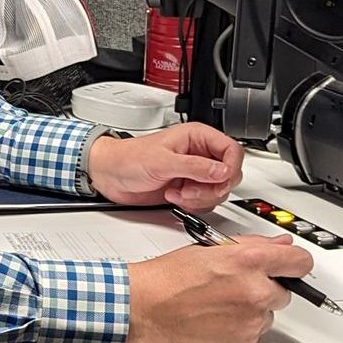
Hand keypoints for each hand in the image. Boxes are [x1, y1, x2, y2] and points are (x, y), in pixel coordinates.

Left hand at [86, 122, 244, 208]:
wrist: (109, 175)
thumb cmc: (128, 158)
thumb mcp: (162, 162)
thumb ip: (195, 167)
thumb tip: (222, 171)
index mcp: (197, 137)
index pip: (232, 150)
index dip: (230, 168)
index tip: (219, 180)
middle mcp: (199, 154)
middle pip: (229, 174)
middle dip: (212, 188)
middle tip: (190, 189)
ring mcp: (194, 173)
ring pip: (218, 191)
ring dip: (199, 198)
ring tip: (177, 192)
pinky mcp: (187, 189)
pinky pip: (205, 201)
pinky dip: (191, 205)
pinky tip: (173, 197)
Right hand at [123, 236, 313, 342]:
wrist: (143, 310)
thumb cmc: (167, 279)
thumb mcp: (210, 248)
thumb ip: (253, 245)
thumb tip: (279, 245)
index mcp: (249, 262)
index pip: (299, 261)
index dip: (294, 262)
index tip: (291, 265)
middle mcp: (256, 292)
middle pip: (285, 291)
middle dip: (266, 287)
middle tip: (235, 285)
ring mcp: (251, 321)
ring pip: (268, 314)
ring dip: (252, 309)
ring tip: (218, 303)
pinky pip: (254, 334)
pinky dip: (241, 329)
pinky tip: (216, 319)